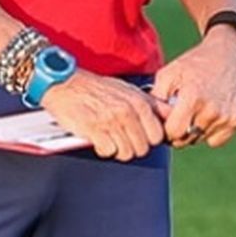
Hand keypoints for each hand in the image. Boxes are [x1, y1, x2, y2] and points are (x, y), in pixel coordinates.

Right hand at [40, 71, 165, 160]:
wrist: (66, 83)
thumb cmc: (97, 88)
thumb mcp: (129, 90)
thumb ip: (149, 104)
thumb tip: (169, 114)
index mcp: (139, 102)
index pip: (158, 135)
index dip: (148, 140)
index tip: (139, 137)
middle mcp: (128, 112)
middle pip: (142, 148)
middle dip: (132, 148)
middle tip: (120, 140)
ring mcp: (112, 121)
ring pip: (126, 153)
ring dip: (116, 150)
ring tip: (108, 139)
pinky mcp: (94, 129)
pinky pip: (108, 151)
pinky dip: (103, 149)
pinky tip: (98, 139)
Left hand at [151, 28, 235, 148]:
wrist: (228, 55)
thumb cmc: (194, 65)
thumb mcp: (168, 74)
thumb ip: (155, 99)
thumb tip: (149, 121)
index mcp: (193, 98)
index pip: (173, 133)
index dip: (165, 129)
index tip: (166, 120)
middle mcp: (212, 110)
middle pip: (186, 139)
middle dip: (179, 131)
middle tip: (179, 115)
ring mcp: (227, 117)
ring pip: (200, 140)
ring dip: (194, 131)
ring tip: (195, 110)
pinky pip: (216, 140)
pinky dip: (210, 132)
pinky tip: (208, 115)